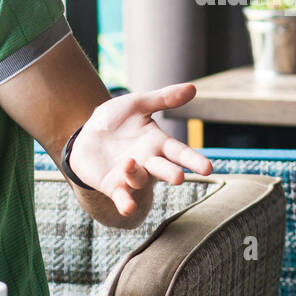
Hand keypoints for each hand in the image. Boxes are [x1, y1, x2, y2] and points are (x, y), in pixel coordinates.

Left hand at [68, 83, 212, 216]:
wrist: (87, 134)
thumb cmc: (117, 119)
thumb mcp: (137, 104)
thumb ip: (163, 99)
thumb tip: (193, 88)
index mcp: (157, 143)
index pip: (179, 152)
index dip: (193, 160)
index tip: (208, 168)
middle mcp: (148, 162)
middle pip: (163, 169)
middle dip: (170, 173)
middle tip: (178, 177)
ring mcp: (130, 175)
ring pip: (139, 179)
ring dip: (136, 176)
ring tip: (129, 164)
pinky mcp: (113, 185)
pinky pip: (121, 196)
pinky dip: (124, 202)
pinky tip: (126, 207)